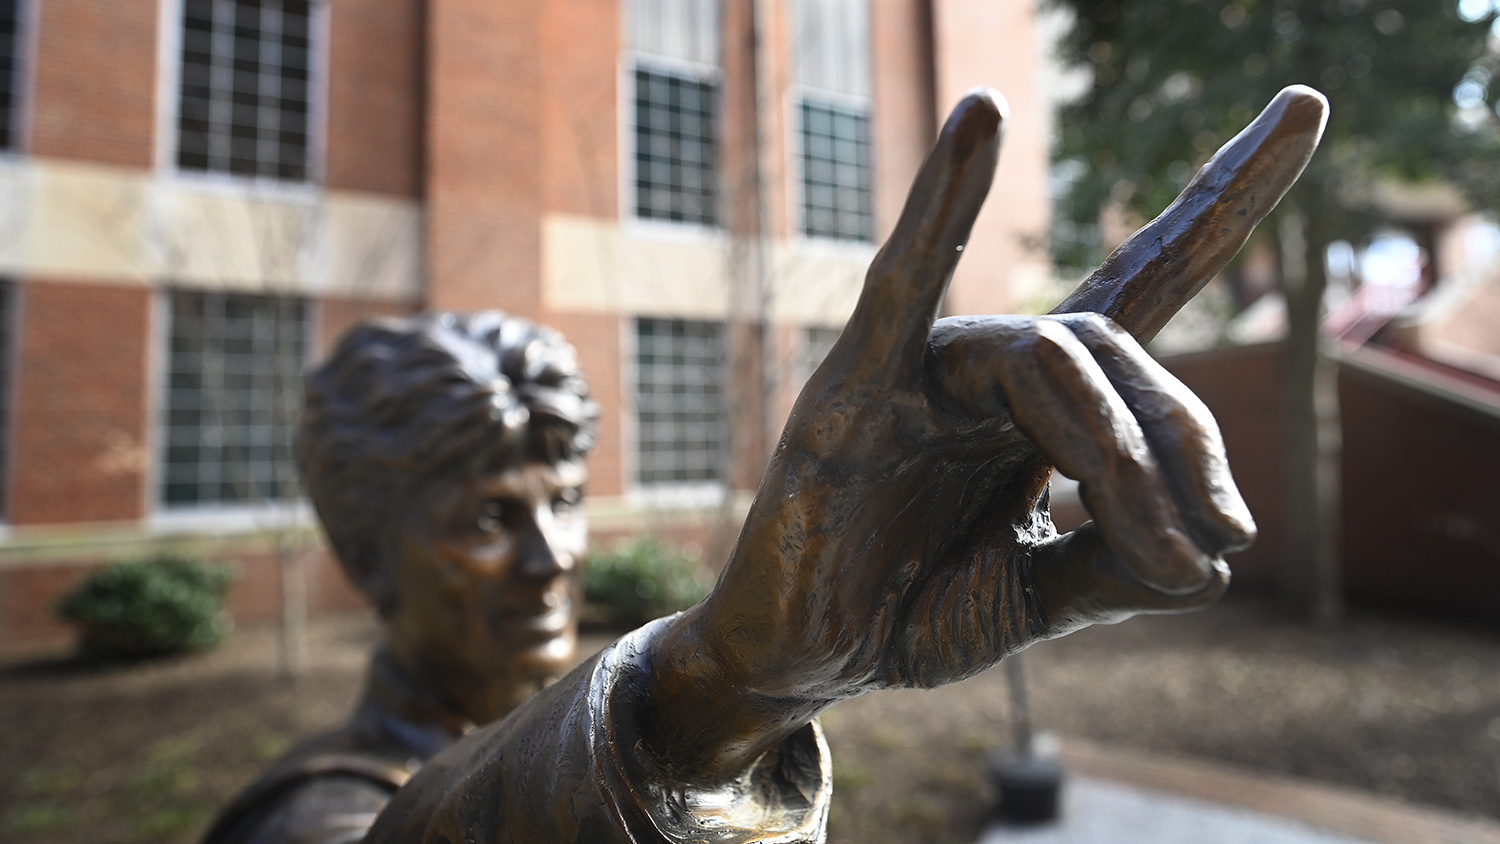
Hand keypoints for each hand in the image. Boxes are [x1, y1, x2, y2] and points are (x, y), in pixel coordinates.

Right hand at [644, 85, 1327, 779]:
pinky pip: (900, 290)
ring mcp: (922, 373)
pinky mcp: (853, 390)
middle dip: (1188, 439)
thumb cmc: (913, 609)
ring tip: (1163, 555)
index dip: (1224, 194)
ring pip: (1048, 356)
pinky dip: (940, 209)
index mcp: (1042, 400)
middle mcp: (990, 367)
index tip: (1309, 103)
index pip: (1146, 281)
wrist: (810, 662)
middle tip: (1229, 537)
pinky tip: (981, 120)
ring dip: (1122, 453)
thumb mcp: (1042, 597)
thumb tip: (1214, 560)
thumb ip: (1119, 570)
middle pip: (1117, 343)